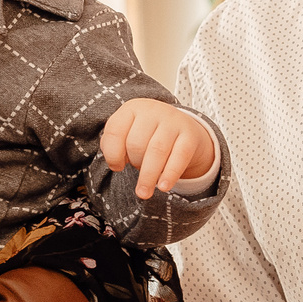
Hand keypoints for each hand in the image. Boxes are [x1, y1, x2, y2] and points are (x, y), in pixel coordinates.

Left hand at [102, 98, 216, 199]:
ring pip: (156, 151)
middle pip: (136, 144)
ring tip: (144, 193)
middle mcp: (153, 111)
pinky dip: (170, 174)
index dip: (112, 154)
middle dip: (134, 162)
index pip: (115, 130)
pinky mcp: (190, 136)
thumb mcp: (127, 132)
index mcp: (132, 108)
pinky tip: (163, 186)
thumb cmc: (148, 134)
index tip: (117, 167)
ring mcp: (173, 122)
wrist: (183, 128)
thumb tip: (116, 164)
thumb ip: (114, 146)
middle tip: (137, 169)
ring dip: (148, 176)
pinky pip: (179, 157)